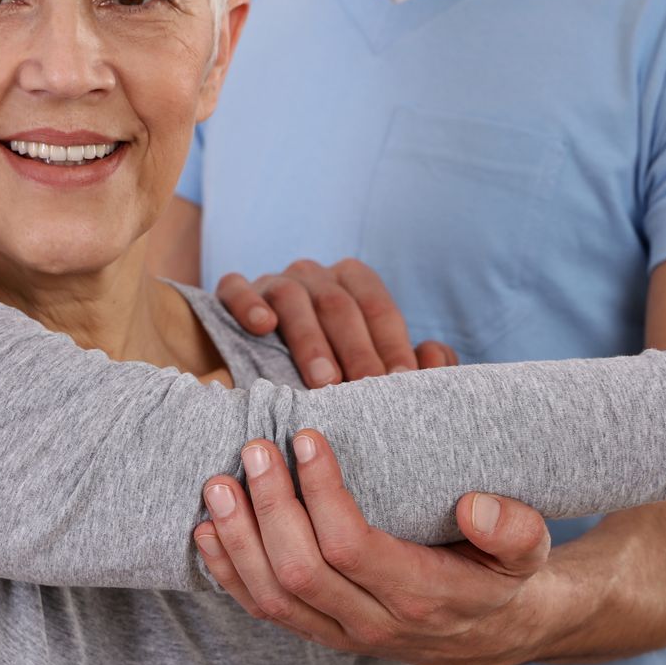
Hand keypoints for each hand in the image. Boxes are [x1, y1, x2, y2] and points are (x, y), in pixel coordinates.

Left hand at [193, 430, 556, 664]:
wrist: (490, 636)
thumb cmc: (500, 577)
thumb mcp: (529, 552)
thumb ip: (515, 529)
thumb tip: (474, 507)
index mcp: (422, 596)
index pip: (352, 547)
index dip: (321, 494)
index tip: (309, 438)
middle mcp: (374, 624)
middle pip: (300, 572)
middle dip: (270, 507)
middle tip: (255, 449)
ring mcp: (341, 635)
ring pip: (272, 598)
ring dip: (238, 540)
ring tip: (219, 484)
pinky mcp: (319, 634)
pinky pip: (263, 611)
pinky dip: (228, 573)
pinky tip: (208, 532)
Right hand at [215, 258, 457, 386]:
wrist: (251, 361)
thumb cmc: (325, 366)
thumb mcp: (365, 362)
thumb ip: (405, 360)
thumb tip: (433, 356)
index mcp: (351, 281)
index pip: (377, 308)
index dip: (392, 343)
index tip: (404, 380)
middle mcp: (314, 275)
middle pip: (338, 305)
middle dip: (356, 350)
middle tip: (366, 389)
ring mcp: (272, 281)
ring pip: (293, 299)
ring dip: (310, 340)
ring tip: (323, 379)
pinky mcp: (232, 292)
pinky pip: (237, 289)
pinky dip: (249, 304)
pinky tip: (262, 327)